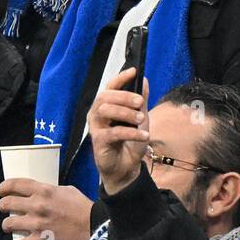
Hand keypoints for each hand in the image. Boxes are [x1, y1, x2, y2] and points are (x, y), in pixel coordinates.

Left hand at [0, 179, 93, 239]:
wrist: (95, 227)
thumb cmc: (83, 208)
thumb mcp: (66, 190)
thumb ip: (49, 189)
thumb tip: (37, 190)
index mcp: (44, 190)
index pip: (15, 184)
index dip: (4, 187)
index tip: (1, 191)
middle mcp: (37, 205)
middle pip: (7, 203)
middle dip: (3, 205)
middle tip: (5, 208)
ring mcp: (37, 224)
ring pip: (8, 223)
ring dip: (7, 224)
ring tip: (10, 225)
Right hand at [87, 67, 150, 195]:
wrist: (126, 168)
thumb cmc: (129, 143)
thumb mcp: (140, 119)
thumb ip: (140, 101)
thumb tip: (144, 80)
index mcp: (106, 106)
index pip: (110, 87)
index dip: (120, 78)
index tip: (133, 71)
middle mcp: (97, 114)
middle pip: (105, 96)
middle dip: (124, 97)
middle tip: (140, 103)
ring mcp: (96, 127)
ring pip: (105, 110)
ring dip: (126, 112)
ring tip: (141, 120)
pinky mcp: (99, 141)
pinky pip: (113, 132)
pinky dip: (130, 132)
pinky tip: (143, 136)